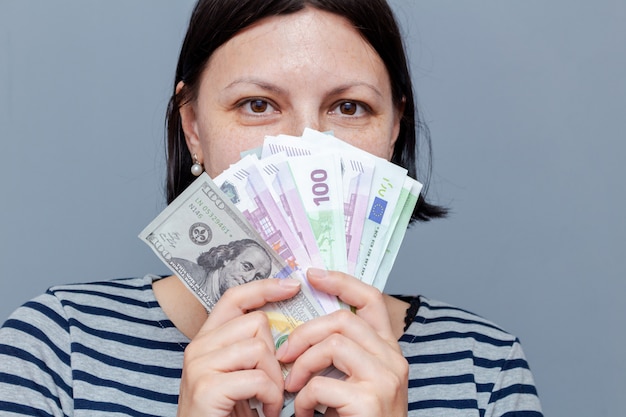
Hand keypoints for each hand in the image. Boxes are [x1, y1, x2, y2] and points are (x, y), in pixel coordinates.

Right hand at [176, 278, 301, 416]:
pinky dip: (270, 398)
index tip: (292, 285)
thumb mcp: (239, 375)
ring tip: (269, 401)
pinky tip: (264, 412)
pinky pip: (257, 378)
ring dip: (275, 380)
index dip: (264, 287)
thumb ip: (251, 349)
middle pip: (257, 323)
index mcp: (207, 340)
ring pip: (260, 349)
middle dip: (276, 355)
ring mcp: (200, 365)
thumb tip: (287, 325)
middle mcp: (198, 347)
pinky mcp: (207, 387)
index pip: (235, 297)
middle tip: (273, 384)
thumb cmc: (226, 414)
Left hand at [275, 268, 408, 416]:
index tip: (312, 275)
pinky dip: (305, 399)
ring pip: (332, 345)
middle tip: (283, 354)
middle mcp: (393, 360)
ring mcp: (385, 379)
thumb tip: (303, 328)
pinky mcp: (370, 400)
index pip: (371, 300)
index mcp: (387, 350)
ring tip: (291, 387)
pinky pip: (323, 384)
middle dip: (305, 332)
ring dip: (301, 366)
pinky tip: (305, 414)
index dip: (341, 282)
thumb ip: (339, 354)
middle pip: (344, 320)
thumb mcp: (351, 380)